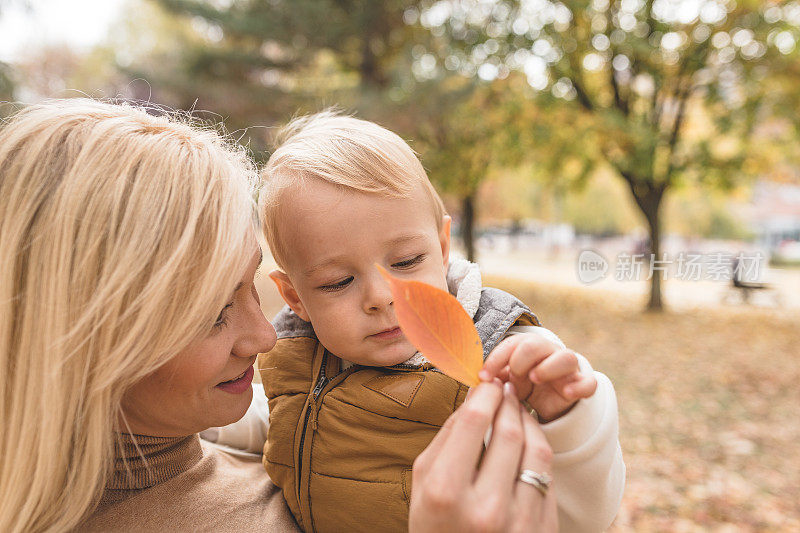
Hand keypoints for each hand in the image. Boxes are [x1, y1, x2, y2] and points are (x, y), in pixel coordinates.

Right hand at [409, 380, 557, 532]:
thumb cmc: (434, 527)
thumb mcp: (424, 485)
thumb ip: (446, 439)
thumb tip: (474, 398)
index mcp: (446, 494)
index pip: (473, 422)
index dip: (484, 394)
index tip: (487, 382)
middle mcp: (486, 509)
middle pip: (509, 432)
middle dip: (508, 402)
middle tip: (505, 388)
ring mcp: (519, 524)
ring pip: (537, 452)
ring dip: (529, 422)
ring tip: (519, 410)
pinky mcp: (543, 532)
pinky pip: (547, 478)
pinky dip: (538, 453)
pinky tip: (527, 442)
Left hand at [480, 333, 596, 422]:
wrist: (550, 405)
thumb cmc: (524, 387)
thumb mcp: (506, 383)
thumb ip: (494, 379)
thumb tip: (478, 379)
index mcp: (527, 349)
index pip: (511, 344)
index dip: (496, 359)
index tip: (483, 377)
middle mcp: (548, 354)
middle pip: (537, 344)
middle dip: (521, 359)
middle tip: (515, 376)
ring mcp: (568, 369)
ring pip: (567, 357)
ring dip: (549, 367)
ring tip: (536, 379)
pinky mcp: (582, 385)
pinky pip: (589, 382)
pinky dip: (580, 386)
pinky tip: (565, 393)